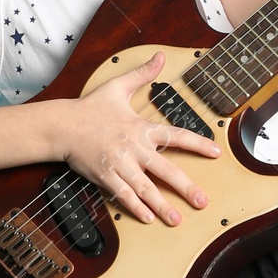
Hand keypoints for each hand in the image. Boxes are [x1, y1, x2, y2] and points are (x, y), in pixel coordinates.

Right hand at [59, 51, 220, 225]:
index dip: (197, 143)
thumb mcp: (118, 87)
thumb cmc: (89, 108)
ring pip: (145, 189)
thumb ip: (142, 74)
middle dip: (186, 188)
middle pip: (165, 170)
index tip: (216, 152)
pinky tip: (147, 218)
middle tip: (202, 202)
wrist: (62, 125)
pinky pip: (124, 195)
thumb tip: (160, 56)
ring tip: (176, 220)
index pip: (175, 135)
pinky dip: (136, 208)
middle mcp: (133, 148)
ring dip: (162, 206)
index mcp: (140, 128)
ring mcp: (119, 165)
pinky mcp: (105, 177)